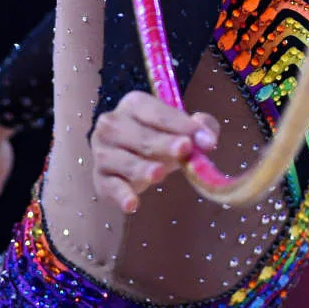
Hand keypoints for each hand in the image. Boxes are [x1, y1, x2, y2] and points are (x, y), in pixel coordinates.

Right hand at [91, 90, 218, 214]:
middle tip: (184, 150)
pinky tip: (132, 203)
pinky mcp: (100, 178)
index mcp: (133, 104)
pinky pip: (110, 187)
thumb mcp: (180, 128)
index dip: (181, 125)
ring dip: (141, 167)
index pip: (157, 113)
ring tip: (159, 174)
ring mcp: (102, 151)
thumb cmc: (160, 137)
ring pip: (123, 160)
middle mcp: (112, 124)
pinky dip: (120, 195)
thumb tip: (208, 139)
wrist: (132, 156)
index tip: (203, 139)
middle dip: (163, 143)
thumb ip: (200, 127)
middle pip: (141, 136)